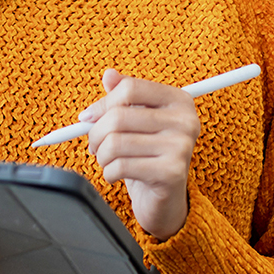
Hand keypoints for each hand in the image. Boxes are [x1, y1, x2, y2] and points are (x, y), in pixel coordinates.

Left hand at [81, 69, 200, 239]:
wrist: (165, 198)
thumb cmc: (148, 154)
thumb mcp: (136, 121)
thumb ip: (124, 96)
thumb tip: (109, 75)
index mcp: (178, 100)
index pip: (130, 88)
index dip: (102, 103)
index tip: (88, 117)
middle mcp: (185, 121)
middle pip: (119, 116)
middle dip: (95, 133)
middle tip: (94, 145)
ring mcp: (181, 147)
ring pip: (115, 142)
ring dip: (101, 155)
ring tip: (107, 160)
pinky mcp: (171, 173)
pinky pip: (121, 166)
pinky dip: (108, 172)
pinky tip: (115, 174)